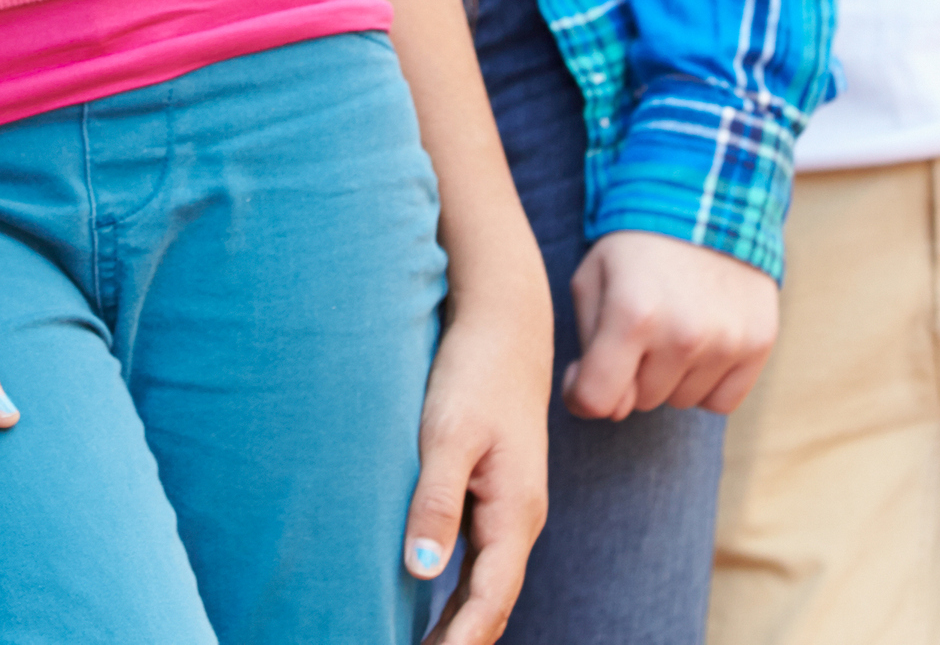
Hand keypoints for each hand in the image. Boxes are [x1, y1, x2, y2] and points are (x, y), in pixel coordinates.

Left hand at [407, 267, 548, 642]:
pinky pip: (482, 561)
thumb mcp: (447, 434)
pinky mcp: (497, 496)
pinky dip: (460, 593)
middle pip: (492, 603)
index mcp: (515, 512)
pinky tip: (432, 606)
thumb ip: (435, 501)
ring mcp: (511, 510)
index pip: (488, 600)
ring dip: (459, 623)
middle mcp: (520, 519)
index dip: (460, 642)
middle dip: (460, 642)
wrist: (504, 326)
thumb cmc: (472, 373)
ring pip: (487, 585)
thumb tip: (420, 570)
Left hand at [563, 230, 779, 418]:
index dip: (582, 394)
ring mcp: (727, 342)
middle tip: (638, 329)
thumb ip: (587, 345)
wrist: (707, 199)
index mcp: (632, 316)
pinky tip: (703, 342)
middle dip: (630, 374)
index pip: (597, 401)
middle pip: (640, 402)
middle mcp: (683, 335)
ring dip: (670, 376)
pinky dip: (708, 382)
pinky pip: (722, 401)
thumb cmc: (634, 246)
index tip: (584, 373)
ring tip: (672, 324)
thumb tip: (601, 405)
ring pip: (680, 401)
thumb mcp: (591, 279)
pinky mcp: (759, 343)